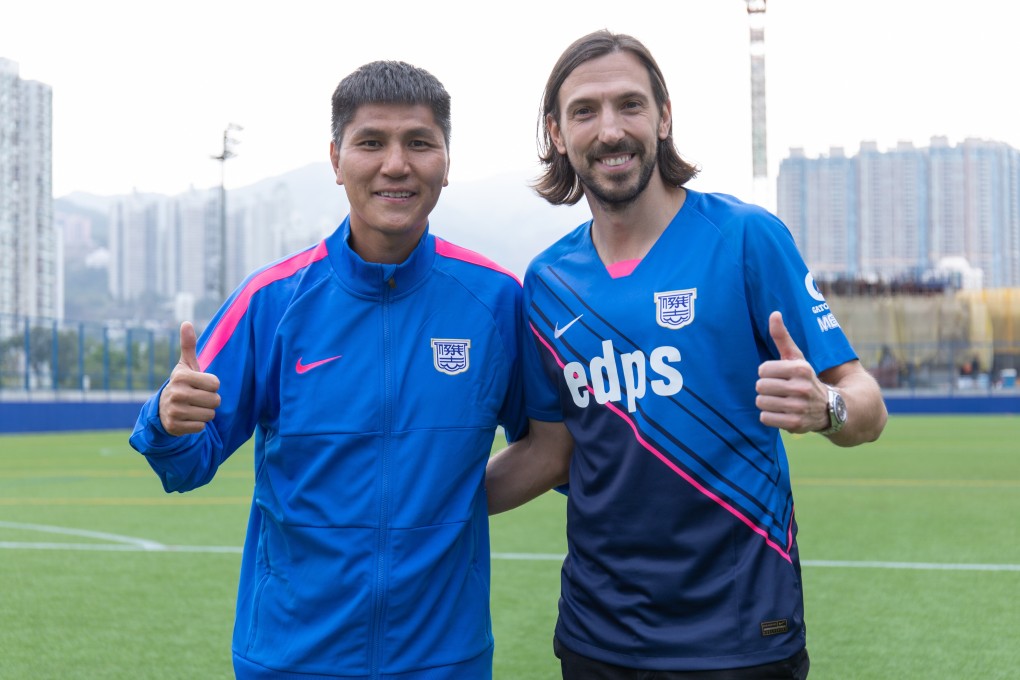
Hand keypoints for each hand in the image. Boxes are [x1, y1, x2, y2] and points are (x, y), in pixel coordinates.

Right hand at [158, 322, 220, 435]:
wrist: (163, 409)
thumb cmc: (183, 384)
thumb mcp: (185, 365)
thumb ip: (188, 345)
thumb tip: (186, 322)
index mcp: (181, 376)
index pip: (215, 384)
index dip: (212, 386)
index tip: (201, 385)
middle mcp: (176, 393)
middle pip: (215, 401)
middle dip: (211, 401)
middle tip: (198, 399)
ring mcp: (174, 411)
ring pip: (209, 415)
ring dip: (205, 413)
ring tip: (194, 408)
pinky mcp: (174, 427)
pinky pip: (201, 427)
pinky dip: (198, 425)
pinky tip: (188, 419)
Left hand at [755, 311, 828, 433]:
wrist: (830, 408)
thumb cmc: (805, 378)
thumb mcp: (797, 358)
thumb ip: (782, 337)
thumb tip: (774, 313)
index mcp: (800, 368)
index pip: (763, 369)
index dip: (767, 373)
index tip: (778, 375)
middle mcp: (801, 387)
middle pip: (760, 386)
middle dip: (766, 388)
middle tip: (779, 390)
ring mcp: (799, 407)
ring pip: (761, 402)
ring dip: (767, 402)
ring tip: (780, 401)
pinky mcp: (795, 424)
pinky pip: (765, 418)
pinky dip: (770, 416)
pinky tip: (781, 412)